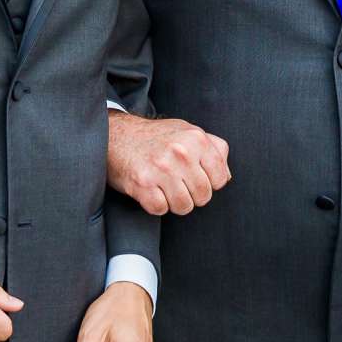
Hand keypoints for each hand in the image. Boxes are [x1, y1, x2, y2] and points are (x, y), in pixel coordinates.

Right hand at [106, 112, 230, 215]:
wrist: (115, 135)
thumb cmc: (155, 137)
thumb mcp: (188, 131)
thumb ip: (214, 149)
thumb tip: (226, 176)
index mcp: (196, 139)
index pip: (220, 179)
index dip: (209, 183)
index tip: (195, 177)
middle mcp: (181, 152)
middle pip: (203, 196)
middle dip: (191, 194)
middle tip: (177, 182)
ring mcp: (161, 169)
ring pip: (184, 206)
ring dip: (174, 202)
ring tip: (164, 187)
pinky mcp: (142, 184)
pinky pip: (160, 209)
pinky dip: (156, 204)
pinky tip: (150, 190)